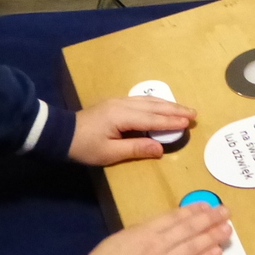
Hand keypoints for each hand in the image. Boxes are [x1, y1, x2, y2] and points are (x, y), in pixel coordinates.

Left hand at [68, 96, 195, 165]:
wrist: (60, 134)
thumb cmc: (84, 147)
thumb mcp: (109, 153)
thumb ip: (136, 148)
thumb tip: (159, 148)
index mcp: (122, 116)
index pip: (152, 119)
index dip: (172, 121)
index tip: (189, 122)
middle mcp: (122, 104)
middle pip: (153, 106)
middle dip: (175, 110)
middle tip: (194, 113)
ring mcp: (118, 102)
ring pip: (148, 101)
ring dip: (167, 105)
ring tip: (183, 109)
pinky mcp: (114, 104)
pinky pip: (140, 101)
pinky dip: (155, 104)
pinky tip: (161, 106)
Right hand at [87, 204, 230, 254]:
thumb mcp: (120, 240)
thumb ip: (140, 235)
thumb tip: (158, 233)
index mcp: (143, 231)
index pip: (174, 218)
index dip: (193, 211)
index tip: (207, 205)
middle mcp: (157, 244)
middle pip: (188, 229)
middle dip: (209, 219)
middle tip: (226, 212)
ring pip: (193, 247)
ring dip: (213, 237)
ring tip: (227, 230)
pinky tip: (217, 254)